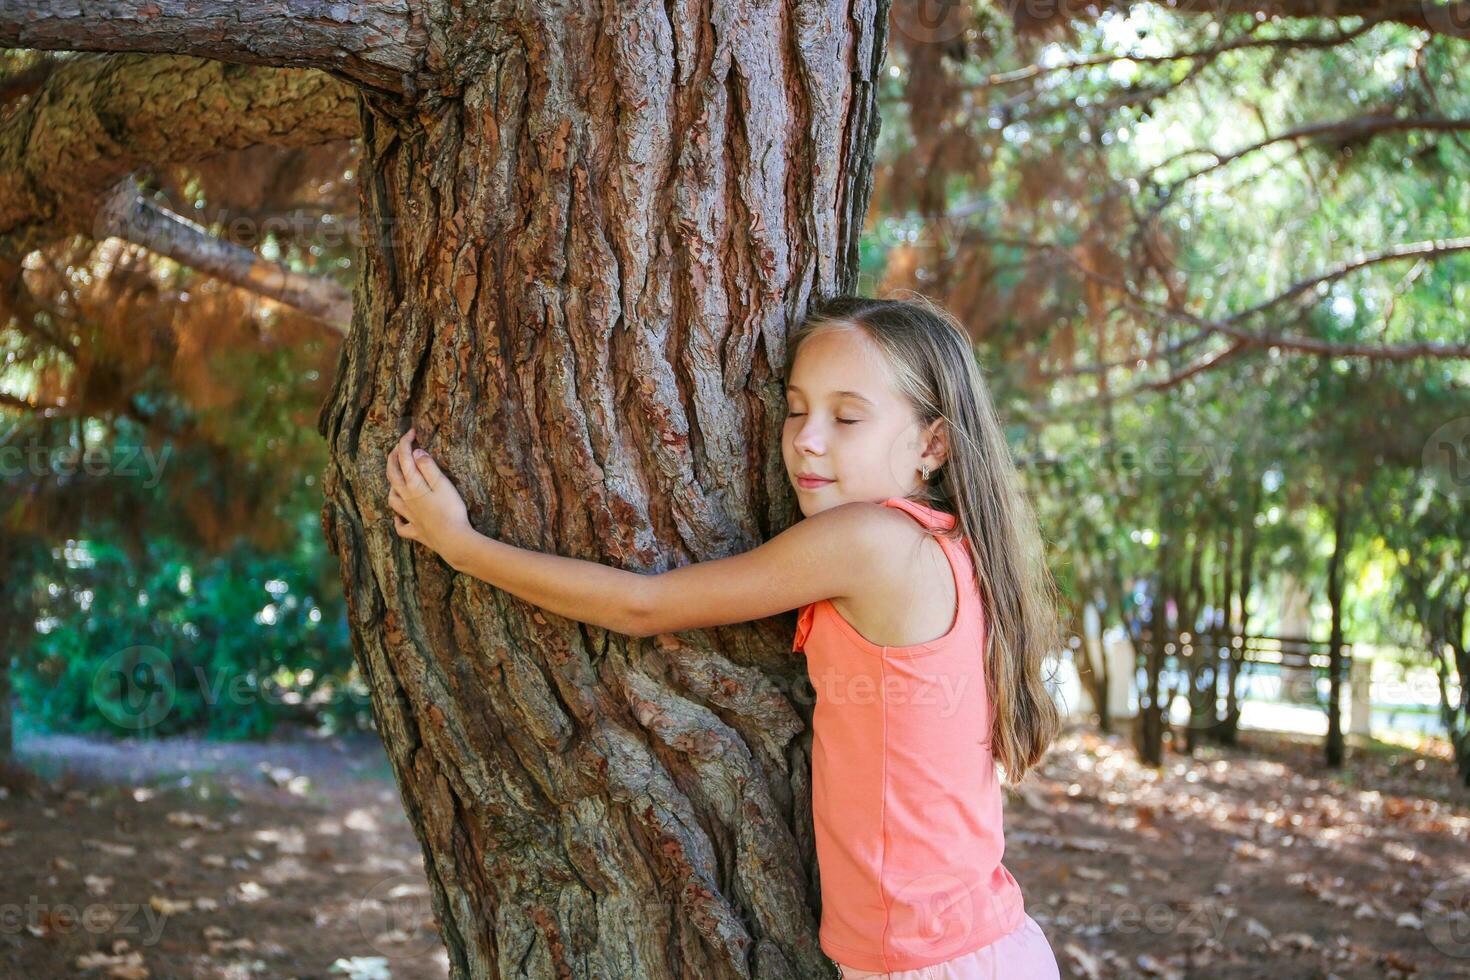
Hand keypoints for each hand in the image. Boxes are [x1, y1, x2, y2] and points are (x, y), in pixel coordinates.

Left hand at [386, 428, 469, 560]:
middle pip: (393, 475)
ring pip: (392, 498)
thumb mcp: (442, 484)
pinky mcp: (416, 531)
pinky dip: (397, 520)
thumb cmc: (451, 510)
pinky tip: (398, 518)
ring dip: (392, 486)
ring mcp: (409, 516)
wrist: (453, 540)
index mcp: (413, 485)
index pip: (405, 458)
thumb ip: (428, 467)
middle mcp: (406, 499)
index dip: (405, 443)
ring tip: (396, 479)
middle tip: (399, 447)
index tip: (411, 432)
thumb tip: (416, 452)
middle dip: (393, 458)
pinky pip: (401, 526)